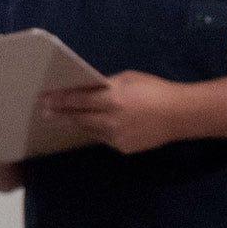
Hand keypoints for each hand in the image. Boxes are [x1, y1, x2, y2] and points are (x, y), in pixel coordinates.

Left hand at [41, 71, 191, 154]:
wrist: (182, 115)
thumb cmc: (156, 90)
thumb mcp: (130, 79)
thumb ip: (107, 85)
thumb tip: (88, 88)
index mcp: (113, 99)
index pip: (78, 99)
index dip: (59, 99)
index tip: (44, 98)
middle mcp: (111, 120)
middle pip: (78, 117)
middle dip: (60, 114)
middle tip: (44, 112)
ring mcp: (116, 136)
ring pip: (88, 129)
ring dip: (76, 123)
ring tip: (61, 118)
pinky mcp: (122, 147)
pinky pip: (103, 137)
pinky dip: (97, 130)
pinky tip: (93, 125)